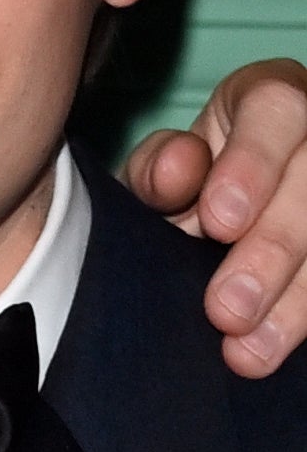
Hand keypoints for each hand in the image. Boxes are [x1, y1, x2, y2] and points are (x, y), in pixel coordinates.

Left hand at [124, 58, 306, 374]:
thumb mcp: (161, 175)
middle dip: (274, 250)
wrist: (208, 225)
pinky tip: (278, 347)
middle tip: (226, 310)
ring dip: (297, 300)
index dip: (254, 164)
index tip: (218, 220)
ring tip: (249, 352)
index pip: (279, 109)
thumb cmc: (184, 187)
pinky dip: (305, 314)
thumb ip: (161, 172)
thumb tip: (179, 169)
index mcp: (271, 99)